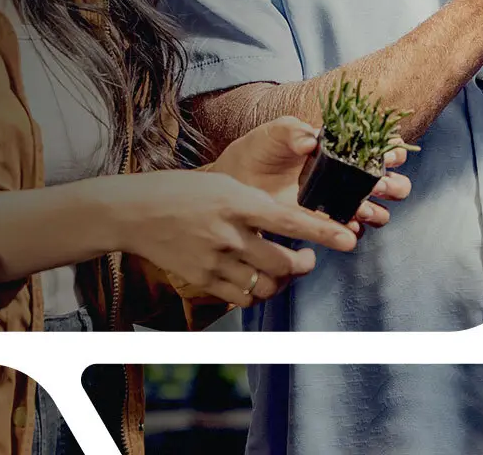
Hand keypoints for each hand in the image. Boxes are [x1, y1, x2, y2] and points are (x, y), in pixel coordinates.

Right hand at [90, 170, 354, 308]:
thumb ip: (255, 204)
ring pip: (267, 284)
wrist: (133, 211)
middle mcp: (228, 232)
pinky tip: (255, 278)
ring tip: (283, 269)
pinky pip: (243, 297)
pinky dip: (256, 291)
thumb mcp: (223, 184)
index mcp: (237, 200)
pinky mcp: (201, 278)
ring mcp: (214, 259)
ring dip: (282, 281)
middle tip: (308, 258)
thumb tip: (291, 223)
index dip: (323, 232)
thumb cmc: (182, 192)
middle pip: (284, 262)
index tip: (349, 241)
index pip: (290, 219)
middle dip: (305, 264)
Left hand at [207, 115, 410, 232]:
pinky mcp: (326, 222)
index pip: (382, 147)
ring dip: (377, 210)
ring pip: (378, 210)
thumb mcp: (276, 132)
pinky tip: (348, 224)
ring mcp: (340, 200)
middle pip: (391, 182)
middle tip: (378, 185)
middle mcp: (349, 174)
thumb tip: (310, 142)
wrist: (239, 179)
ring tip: (360, 208)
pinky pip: (352, 230)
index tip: (389, 156)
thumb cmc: (261, 148)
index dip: (394, 151)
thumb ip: (293, 131)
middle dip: (394, 185)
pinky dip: (356, 229)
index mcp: (345, 147)